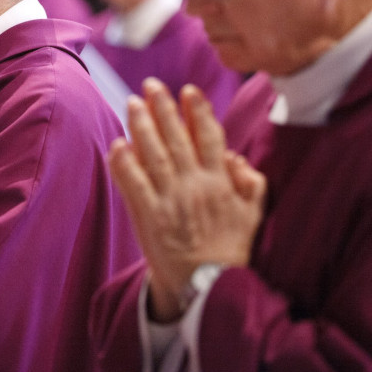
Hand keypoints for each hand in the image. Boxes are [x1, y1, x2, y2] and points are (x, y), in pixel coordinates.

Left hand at [108, 78, 266, 321]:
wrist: (208, 287)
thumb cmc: (230, 249)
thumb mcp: (253, 214)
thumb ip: (249, 181)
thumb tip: (233, 155)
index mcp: (220, 182)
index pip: (209, 137)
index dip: (198, 111)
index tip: (188, 90)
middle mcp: (194, 185)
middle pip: (176, 137)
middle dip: (163, 107)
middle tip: (151, 84)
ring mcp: (169, 199)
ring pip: (153, 153)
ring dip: (141, 125)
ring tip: (132, 102)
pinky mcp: (148, 216)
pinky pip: (132, 183)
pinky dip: (124, 162)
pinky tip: (117, 143)